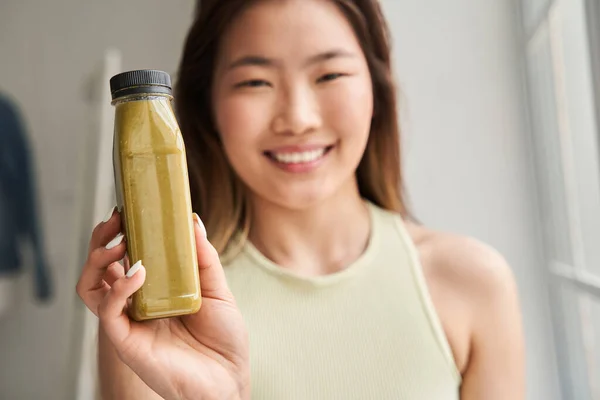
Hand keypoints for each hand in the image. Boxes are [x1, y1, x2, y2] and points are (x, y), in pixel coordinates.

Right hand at [76, 209, 249, 399]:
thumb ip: (203, 258)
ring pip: (91, 289)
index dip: (120, 234)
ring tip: (118, 245)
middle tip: (117, 220)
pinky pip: (108, 312)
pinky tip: (138, 272)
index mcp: (154, 292)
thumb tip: (193, 220)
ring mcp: (129, 323)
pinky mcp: (127, 341)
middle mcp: (136, 305)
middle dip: (101, 240)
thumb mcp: (217, 290)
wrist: (229, 380)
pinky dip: (118, 288)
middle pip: (99, 269)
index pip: (124, 259)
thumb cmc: (223, 340)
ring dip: (98, 260)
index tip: (127, 211)